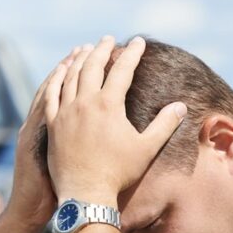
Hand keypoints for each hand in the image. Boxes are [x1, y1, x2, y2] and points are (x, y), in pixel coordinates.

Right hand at [6, 48, 79, 228]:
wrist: (29, 210)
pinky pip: (41, 111)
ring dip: (62, 72)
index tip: (90, 55)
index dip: (75, 74)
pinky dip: (50, 94)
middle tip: (88, 44)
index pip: (62, 94)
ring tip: (77, 53)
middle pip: (57, 87)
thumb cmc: (49, 193)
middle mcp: (39, 125)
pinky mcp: (33, 142)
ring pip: (48, 94)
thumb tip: (97, 134)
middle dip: (73, 64)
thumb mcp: (60, 163)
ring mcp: (34, 132)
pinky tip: (61, 79)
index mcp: (47, 129)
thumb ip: (74, 144)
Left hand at [45, 36, 186, 205]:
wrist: (85, 194)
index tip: (138, 41)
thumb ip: (165, 125)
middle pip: (92, 66)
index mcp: (108, 105)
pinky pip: (51, 94)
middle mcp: (84, 103)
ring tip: (84, 49)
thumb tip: (181, 106)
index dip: (131, 53)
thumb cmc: (118, 173)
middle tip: (108, 39)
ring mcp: (65, 113)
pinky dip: (56, 79)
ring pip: (70, 76)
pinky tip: (60, 71)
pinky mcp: (52, 124)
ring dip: (78, 59)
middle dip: (102, 49)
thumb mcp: (146, 149)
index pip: (122, 69)